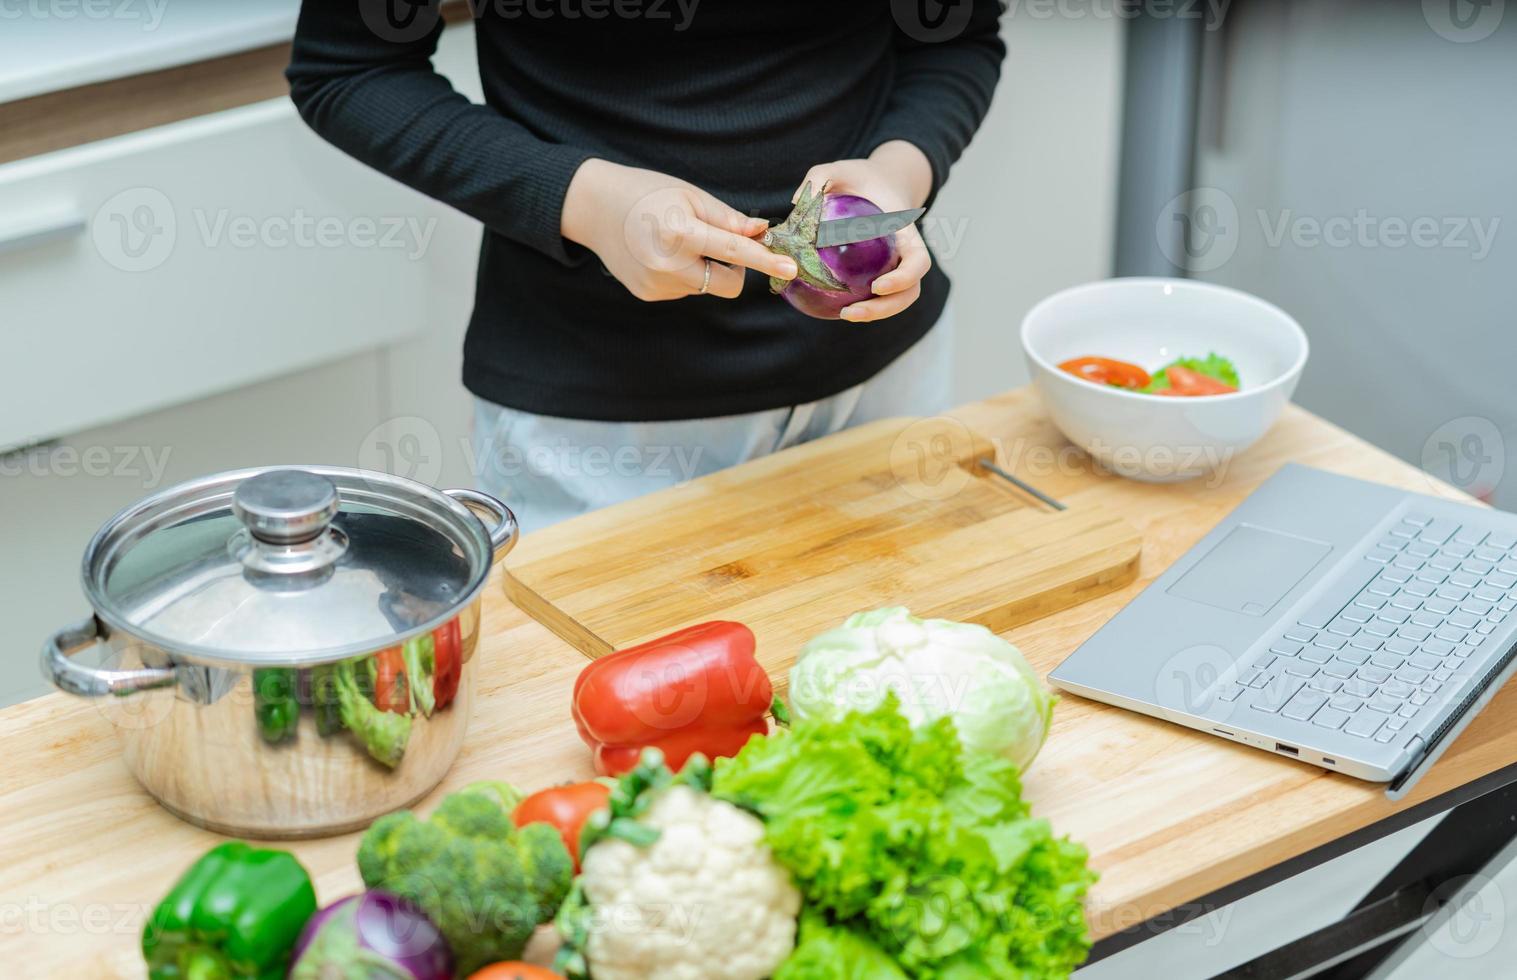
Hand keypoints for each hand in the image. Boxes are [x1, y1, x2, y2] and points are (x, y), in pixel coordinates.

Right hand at [562, 159, 796, 300]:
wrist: (593, 207)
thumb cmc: (646, 192)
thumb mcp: (689, 195)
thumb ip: (727, 218)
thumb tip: (761, 232)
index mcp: (680, 233)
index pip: (734, 251)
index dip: (765, 260)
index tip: (790, 269)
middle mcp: (668, 265)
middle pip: (727, 284)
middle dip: (735, 270)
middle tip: (722, 244)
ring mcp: (657, 285)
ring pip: (705, 286)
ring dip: (703, 268)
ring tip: (675, 242)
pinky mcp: (648, 294)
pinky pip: (684, 289)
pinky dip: (683, 274)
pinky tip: (661, 253)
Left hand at [793, 140, 933, 322]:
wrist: (876, 183)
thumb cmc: (858, 177)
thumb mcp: (839, 169)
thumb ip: (820, 177)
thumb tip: (797, 202)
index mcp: (908, 232)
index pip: (919, 261)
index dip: (904, 277)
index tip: (878, 285)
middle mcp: (907, 254)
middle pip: (910, 291)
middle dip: (886, 307)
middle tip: (852, 311)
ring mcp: (896, 266)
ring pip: (897, 299)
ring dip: (875, 313)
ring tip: (845, 315)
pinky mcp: (881, 273)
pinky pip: (877, 294)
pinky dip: (864, 304)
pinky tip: (835, 309)